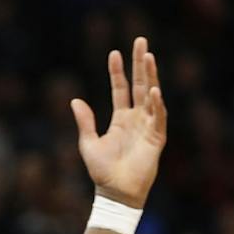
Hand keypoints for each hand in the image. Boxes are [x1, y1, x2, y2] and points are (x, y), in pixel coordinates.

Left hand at [72, 37, 167, 208]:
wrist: (115, 193)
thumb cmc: (102, 171)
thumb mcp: (88, 143)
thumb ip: (85, 122)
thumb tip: (74, 100)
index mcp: (121, 119)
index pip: (120, 89)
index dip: (118, 71)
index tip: (114, 52)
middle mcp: (136, 119)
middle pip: (140, 85)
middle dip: (140, 63)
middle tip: (141, 41)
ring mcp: (148, 126)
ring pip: (151, 95)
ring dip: (151, 76)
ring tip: (148, 56)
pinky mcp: (156, 139)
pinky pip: (158, 118)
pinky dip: (157, 105)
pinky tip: (154, 90)